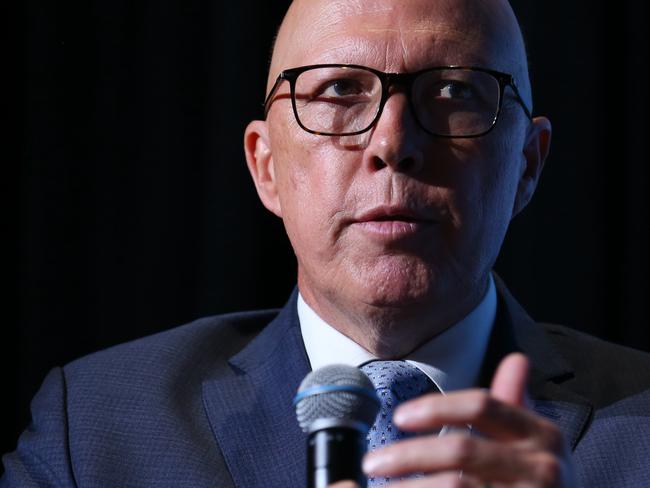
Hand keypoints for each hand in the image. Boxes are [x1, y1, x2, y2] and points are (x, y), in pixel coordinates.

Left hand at [361, 353, 574, 486]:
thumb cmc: (539, 481)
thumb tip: (516, 358)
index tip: (399, 416)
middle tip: (373, 462)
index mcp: (542, 434)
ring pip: (455, 486)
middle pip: (462, 449)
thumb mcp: (535, 442)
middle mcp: (544, 467)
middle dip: (409, 455)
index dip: (436, 407)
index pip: (482, 405)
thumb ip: (515, 403)